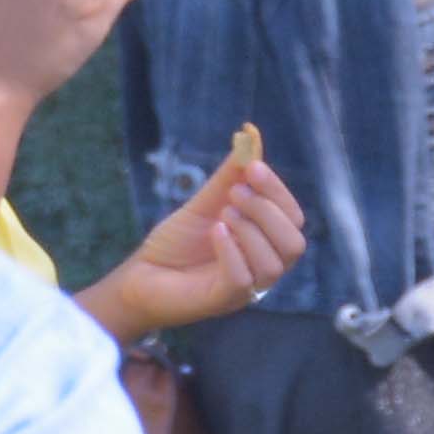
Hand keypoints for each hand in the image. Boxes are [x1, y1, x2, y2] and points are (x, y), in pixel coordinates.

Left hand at [87, 143, 307, 338]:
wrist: (139, 276)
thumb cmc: (175, 244)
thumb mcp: (205, 203)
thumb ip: (231, 175)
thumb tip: (251, 133)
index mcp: (264, 244)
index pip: (293, 218)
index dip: (277, 191)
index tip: (253, 167)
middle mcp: (262, 267)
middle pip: (294, 243)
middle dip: (267, 211)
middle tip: (235, 193)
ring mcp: (246, 288)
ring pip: (274, 264)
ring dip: (251, 230)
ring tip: (223, 214)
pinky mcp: (222, 300)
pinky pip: (243, 280)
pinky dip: (232, 251)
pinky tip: (215, 231)